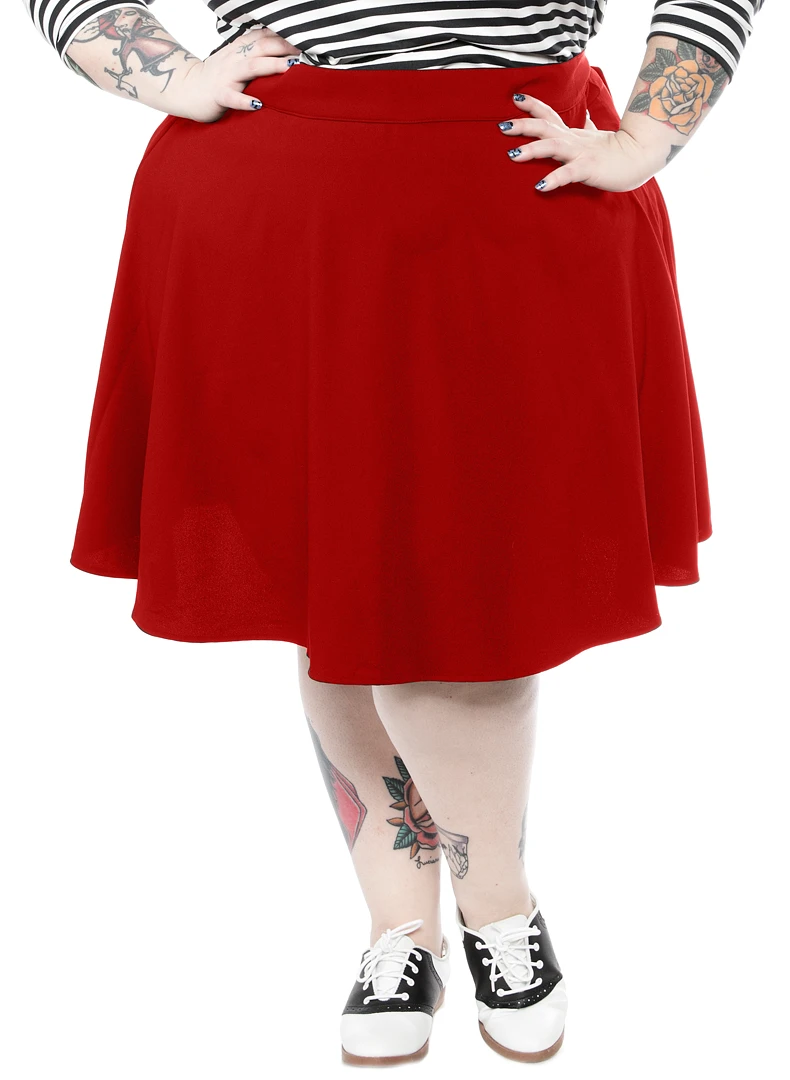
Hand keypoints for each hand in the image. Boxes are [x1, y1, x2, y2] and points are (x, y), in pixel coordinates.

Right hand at [171, 27, 300, 122]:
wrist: (187, 88)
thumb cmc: (219, 76)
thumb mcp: (239, 58)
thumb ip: (259, 52)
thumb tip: (287, 51)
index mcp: (241, 48)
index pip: (266, 36)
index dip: (286, 36)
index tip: (307, 40)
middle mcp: (235, 58)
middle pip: (262, 47)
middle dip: (284, 47)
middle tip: (307, 51)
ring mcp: (226, 76)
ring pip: (251, 67)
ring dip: (271, 66)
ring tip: (290, 68)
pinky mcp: (218, 95)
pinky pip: (232, 97)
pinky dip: (244, 101)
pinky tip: (258, 105)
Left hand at [498, 94, 662, 192]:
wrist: (641, 157)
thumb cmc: (617, 150)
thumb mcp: (598, 138)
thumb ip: (589, 128)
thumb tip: (588, 116)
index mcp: (572, 134)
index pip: (550, 115)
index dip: (533, 106)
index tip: (515, 98)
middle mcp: (573, 140)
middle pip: (545, 127)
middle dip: (523, 125)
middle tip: (501, 125)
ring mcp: (581, 153)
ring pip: (553, 147)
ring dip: (531, 150)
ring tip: (512, 155)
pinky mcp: (588, 168)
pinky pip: (568, 174)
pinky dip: (553, 179)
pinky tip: (540, 186)